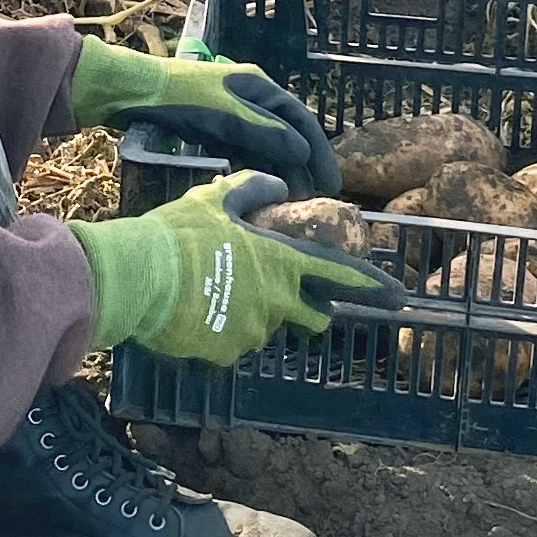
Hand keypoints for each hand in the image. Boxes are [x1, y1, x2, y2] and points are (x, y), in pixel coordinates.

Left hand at [69, 38, 340, 195]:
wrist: (133, 92)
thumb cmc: (183, 99)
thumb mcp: (228, 116)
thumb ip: (267, 134)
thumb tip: (303, 154)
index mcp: (258, 86)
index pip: (301, 120)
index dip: (319, 152)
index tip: (331, 185)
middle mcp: (248, 97)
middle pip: (284, 134)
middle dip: (300, 167)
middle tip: (312, 202)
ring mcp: (227, 112)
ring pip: (262, 145)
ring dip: (277, 171)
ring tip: (289, 204)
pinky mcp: (208, 127)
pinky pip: (239, 150)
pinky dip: (251, 168)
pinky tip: (258, 190)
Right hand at [71, 173, 403, 366]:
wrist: (137, 278)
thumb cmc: (179, 233)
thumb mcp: (213, 199)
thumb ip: (250, 189)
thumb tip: (279, 183)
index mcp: (278, 261)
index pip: (336, 273)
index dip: (369, 285)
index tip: (399, 297)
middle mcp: (275, 301)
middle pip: (312, 316)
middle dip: (310, 310)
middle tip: (289, 298)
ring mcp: (252, 331)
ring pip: (266, 326)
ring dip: (253, 314)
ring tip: (212, 293)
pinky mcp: (226, 353)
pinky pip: (232, 344)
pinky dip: (222, 331)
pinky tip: (195, 312)